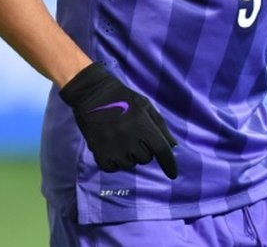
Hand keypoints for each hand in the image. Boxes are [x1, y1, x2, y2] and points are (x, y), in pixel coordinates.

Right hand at [59, 63, 178, 178]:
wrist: (93, 93)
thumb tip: (173, 146)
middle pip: (146, 158)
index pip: (161, 150)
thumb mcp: (146, 106)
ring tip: (122, 141)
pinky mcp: (98, 151)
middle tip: (134, 137)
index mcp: (144, 125)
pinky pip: (112, 168)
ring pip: (129, 164)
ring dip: (129, 157)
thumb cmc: (123, 98)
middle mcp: (130, 138)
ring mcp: (114, 146)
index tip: (173, 175)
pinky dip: (114, 163)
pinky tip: (112, 150)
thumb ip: (160, 126)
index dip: (169, 164)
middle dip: (144, 150)